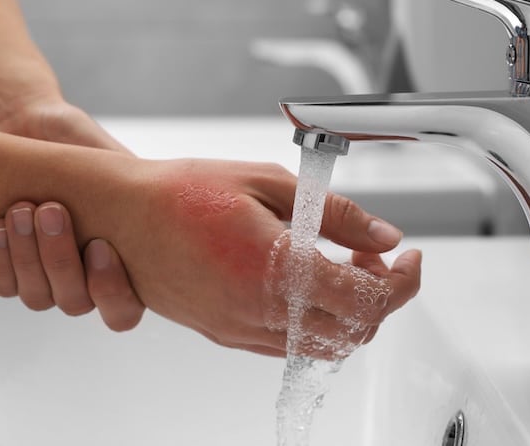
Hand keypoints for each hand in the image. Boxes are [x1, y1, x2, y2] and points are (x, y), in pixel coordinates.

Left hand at [0, 77, 138, 329]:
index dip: (113, 291)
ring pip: (37, 296)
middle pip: (75, 302)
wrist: (18, 122)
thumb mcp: (104, 150)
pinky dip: (0, 260)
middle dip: (59, 259)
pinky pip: (4, 286)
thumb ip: (128, 174)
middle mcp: (84, 276)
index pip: (124, 309)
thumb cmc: (68, 136)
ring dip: (27, 256)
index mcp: (122, 255)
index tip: (100, 246)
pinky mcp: (10, 269)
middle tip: (51, 210)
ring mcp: (46, 277)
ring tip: (20, 209)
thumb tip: (156, 194)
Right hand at [109, 159, 420, 356]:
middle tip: (376, 256)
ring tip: (342, 264)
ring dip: (349, 311)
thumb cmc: (182, 192)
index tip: (409, 260)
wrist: (121, 216)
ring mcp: (241, 328)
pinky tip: (308, 282)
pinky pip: (289, 344)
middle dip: (381, 296)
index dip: (401, 281)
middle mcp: (260, 310)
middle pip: (354, 331)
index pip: (366, 298)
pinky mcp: (226, 333)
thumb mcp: (268, 183)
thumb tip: (383, 233)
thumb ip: (335, 213)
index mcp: (276, 268)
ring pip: (324, 345)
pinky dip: (316, 320)